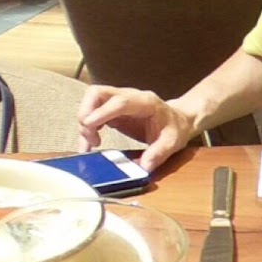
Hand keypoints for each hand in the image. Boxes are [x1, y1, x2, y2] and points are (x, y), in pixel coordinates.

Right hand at [76, 84, 199, 175]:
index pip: (120, 101)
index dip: (103, 111)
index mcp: (145, 102)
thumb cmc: (175, 129)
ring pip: (91, 100)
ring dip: (84, 121)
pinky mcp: (112, 110)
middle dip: (86, 112)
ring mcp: (118, 101)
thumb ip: (158, 153)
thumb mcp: (172, 142)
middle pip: (97, 93)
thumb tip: (143, 168)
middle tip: (89, 136)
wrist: (177, 121)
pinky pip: (92, 112)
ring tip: (91, 144)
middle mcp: (129, 97)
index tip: (89, 124)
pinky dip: (87, 126)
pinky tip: (91, 142)